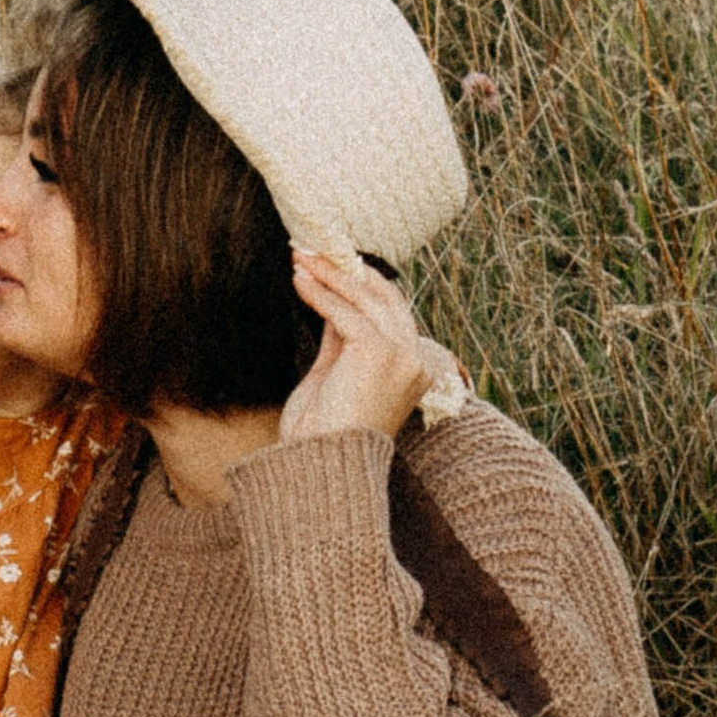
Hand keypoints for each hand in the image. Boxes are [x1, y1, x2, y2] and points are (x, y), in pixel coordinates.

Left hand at [280, 253, 457, 447]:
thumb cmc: (323, 433)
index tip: (329, 263)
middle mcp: (416, 361)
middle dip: (345, 270)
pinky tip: (299, 279)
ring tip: (300, 255)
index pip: (391, 312)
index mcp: (413, 369)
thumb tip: (331, 298)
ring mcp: (403, 356)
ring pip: (366, 299)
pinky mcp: (381, 353)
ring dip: (329, 274)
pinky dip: (321, 293)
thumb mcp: (335, 374)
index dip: (361, 283)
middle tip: (311, 249)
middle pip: (384, 298)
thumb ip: (341, 337)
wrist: (320, 466)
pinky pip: (347, 312)